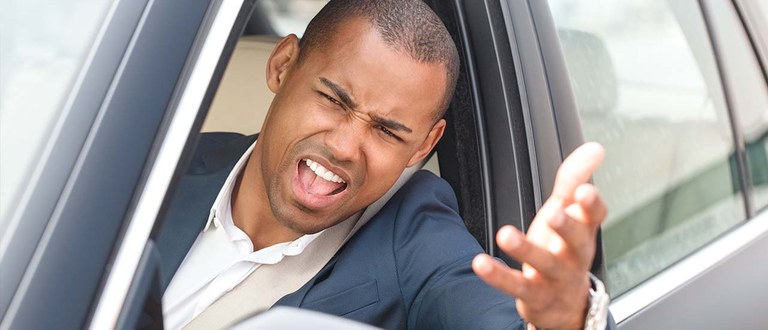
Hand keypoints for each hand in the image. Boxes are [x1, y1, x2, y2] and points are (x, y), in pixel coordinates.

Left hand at [472, 142, 606, 329]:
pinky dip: (498, 276)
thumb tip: (594, 148)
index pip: (595, 217)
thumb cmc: (564, 249)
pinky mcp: (533, 295)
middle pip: (575, 241)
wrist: (563, 304)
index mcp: (583, 231)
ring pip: (544, 264)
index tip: (585, 190)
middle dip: (566, 226)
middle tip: (555, 212)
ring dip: (526, 250)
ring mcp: (554, 277)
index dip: (592, 205)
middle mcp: (573, 255)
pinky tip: (481, 262)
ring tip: (505, 234)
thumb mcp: (568, 213)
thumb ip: (574, 179)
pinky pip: (516, 286)